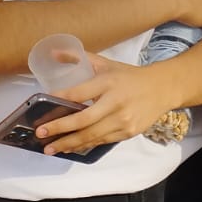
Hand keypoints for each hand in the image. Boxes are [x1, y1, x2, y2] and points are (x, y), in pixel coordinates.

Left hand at [33, 57, 177, 155]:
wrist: (161, 89)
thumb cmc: (129, 76)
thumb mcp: (106, 63)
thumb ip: (80, 57)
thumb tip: (53, 52)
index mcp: (108, 82)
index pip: (79, 93)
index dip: (60, 98)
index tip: (43, 104)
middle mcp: (115, 102)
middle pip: (83, 119)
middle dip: (59, 128)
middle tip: (40, 133)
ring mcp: (122, 120)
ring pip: (91, 135)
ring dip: (68, 143)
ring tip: (50, 148)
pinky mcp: (128, 132)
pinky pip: (101, 141)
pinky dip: (84, 145)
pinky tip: (70, 147)